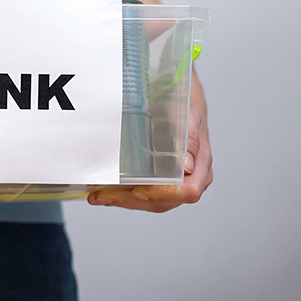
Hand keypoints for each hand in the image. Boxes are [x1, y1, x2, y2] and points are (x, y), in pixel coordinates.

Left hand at [87, 69, 211, 211]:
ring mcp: (176, 182)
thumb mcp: (189, 115)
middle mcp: (192, 178)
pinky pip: (145, 194)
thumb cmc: (186, 106)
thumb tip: (188, 166)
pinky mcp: (161, 180)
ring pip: (151, 201)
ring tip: (99, 196)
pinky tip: (106, 192)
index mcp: (202, 165)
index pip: (187, 191)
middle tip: (104, 196)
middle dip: (131, 200)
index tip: (140, 190)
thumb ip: (190, 139)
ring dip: (124, 200)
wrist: (184, 99)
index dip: (163, 194)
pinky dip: (125, 195)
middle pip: (164, 201)